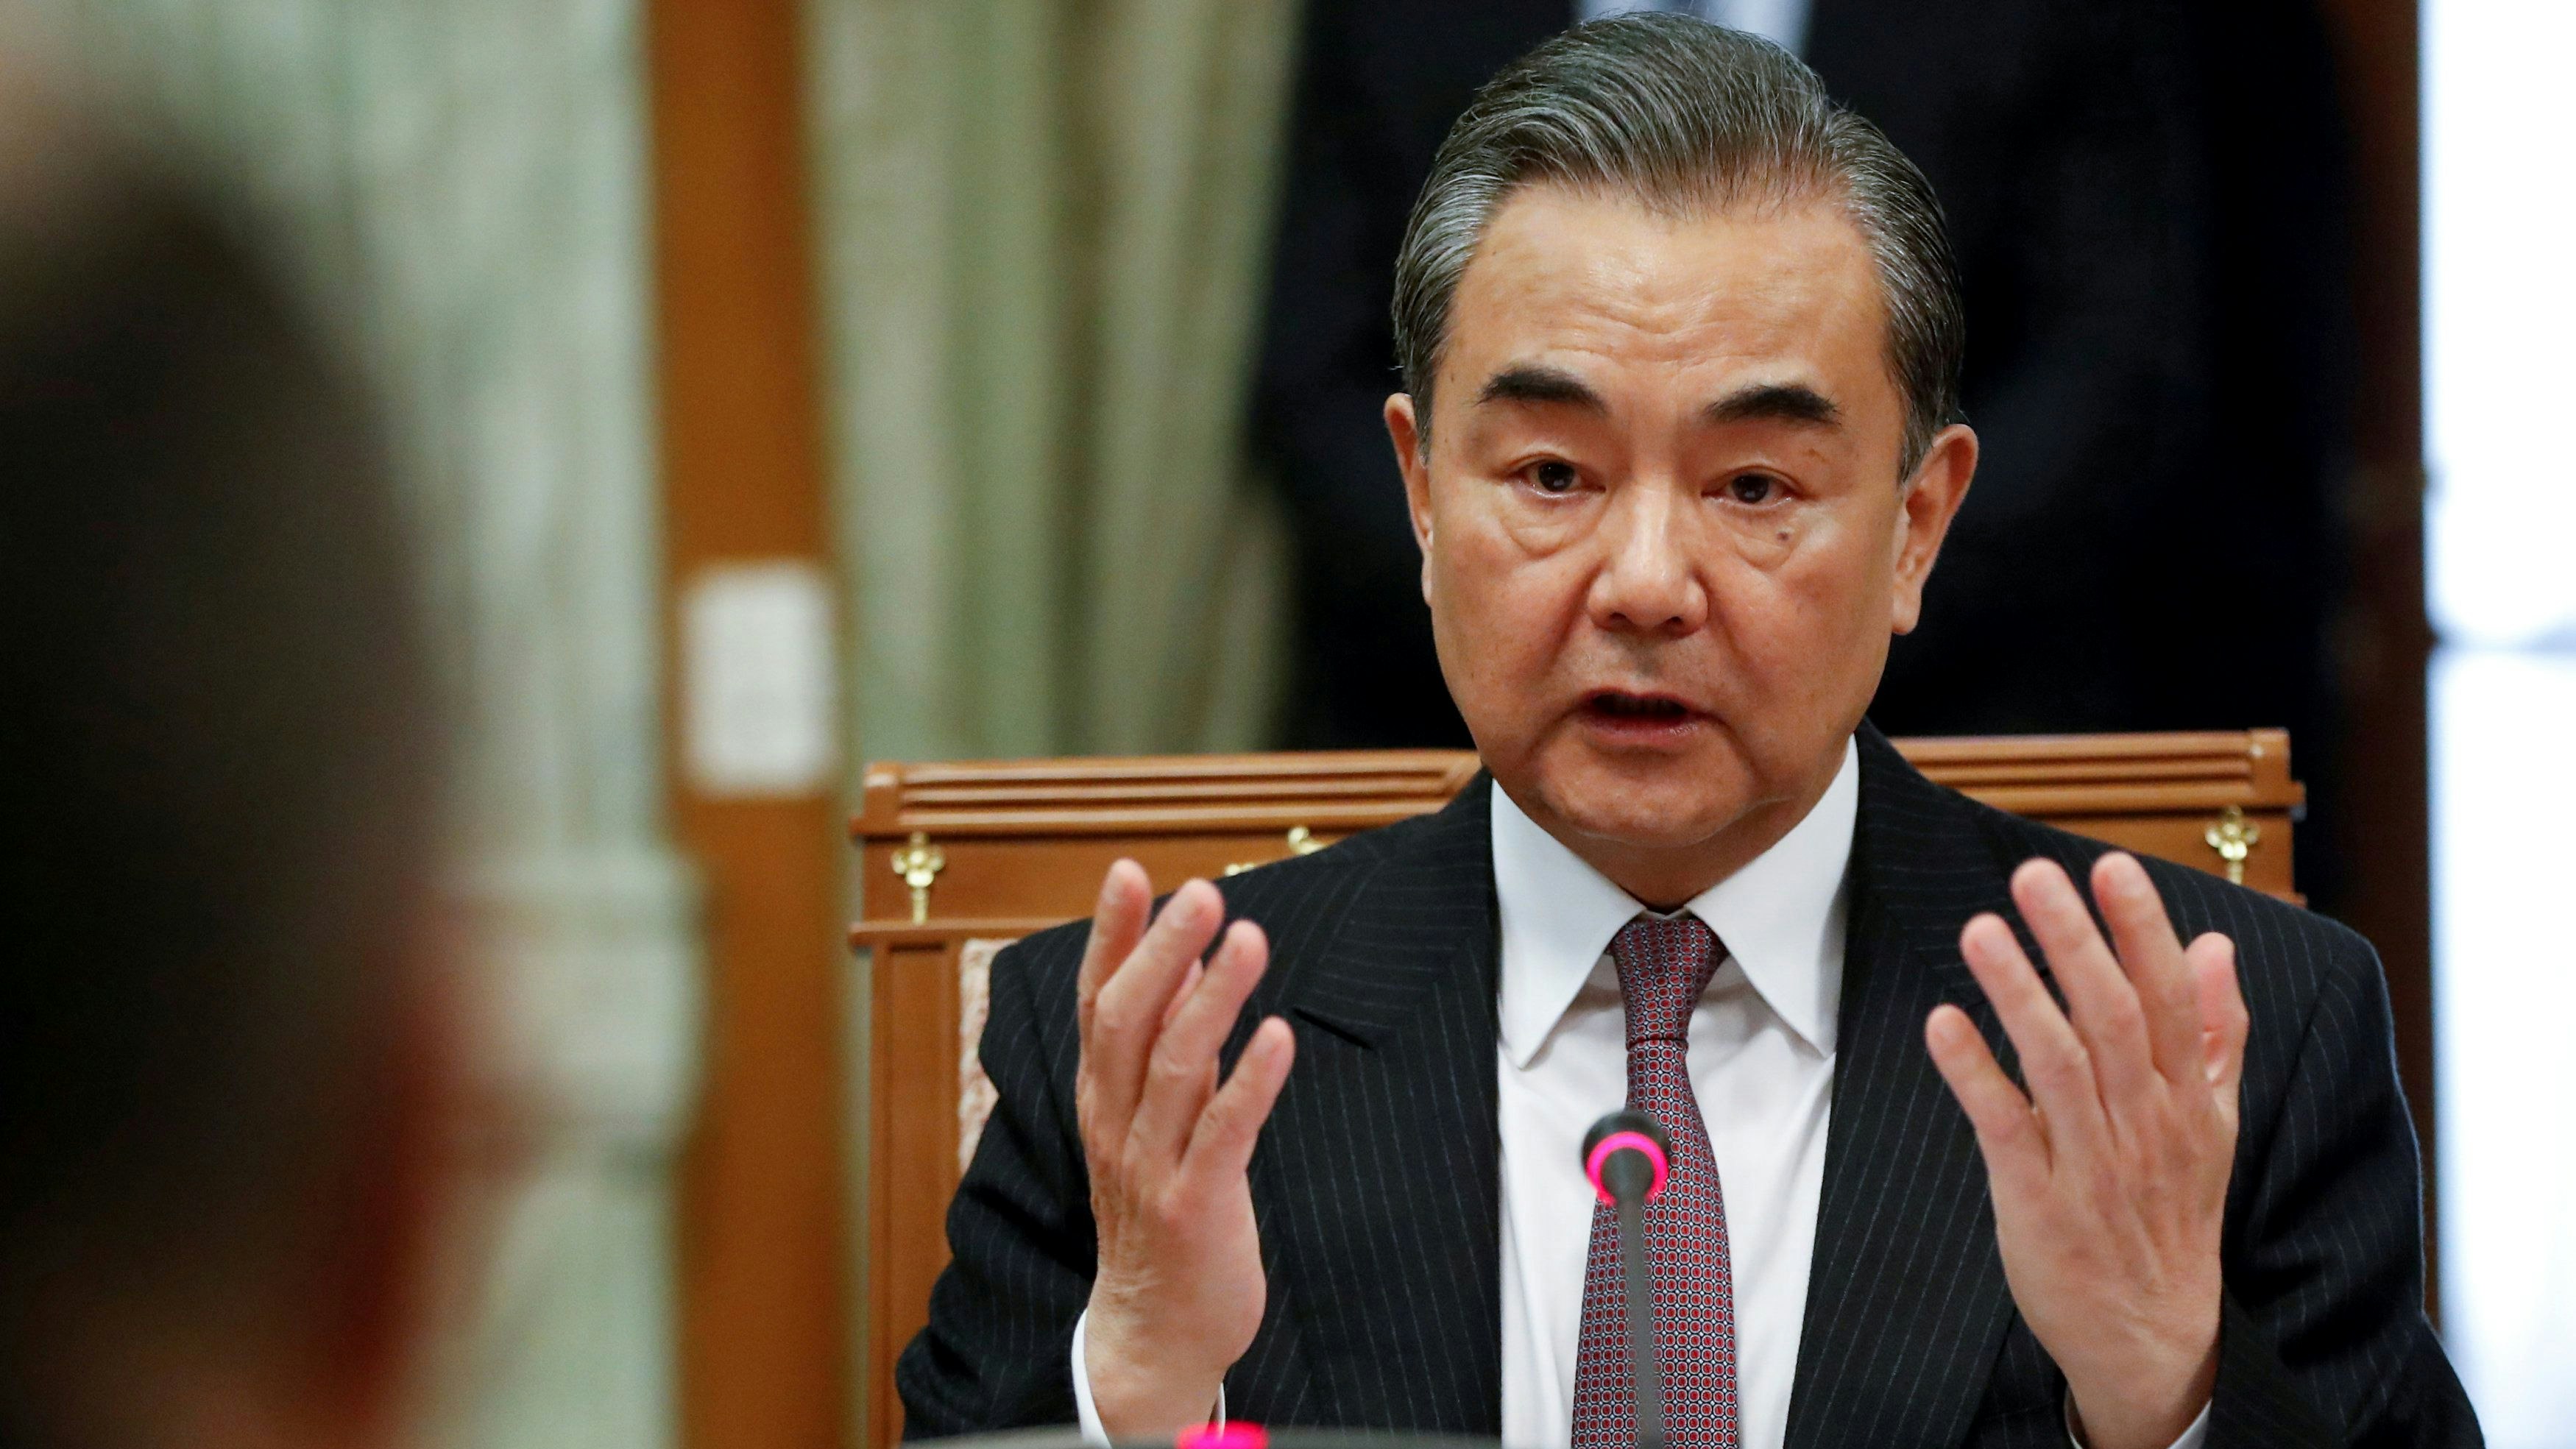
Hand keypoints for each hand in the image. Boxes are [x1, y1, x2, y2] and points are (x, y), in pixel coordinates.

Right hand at [1075, 862, 1296, 1437]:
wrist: (1154, 1336)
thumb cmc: (1162, 1217)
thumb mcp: (1152, 1124)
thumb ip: (1168, 1047)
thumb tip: (1187, 962)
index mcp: (1102, 1099)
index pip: (1097, 1002)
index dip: (1112, 937)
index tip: (1130, 872)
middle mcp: (1115, 1124)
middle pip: (1128, 1022)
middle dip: (1162, 951)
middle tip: (1201, 891)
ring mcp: (1150, 1166)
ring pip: (1172, 1068)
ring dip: (1211, 998)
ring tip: (1248, 938)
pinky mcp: (1194, 1207)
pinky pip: (1222, 1134)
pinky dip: (1249, 1082)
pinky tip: (1278, 1036)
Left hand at [1924, 854, 2248, 1448]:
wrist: (2155, 1338)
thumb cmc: (2174, 1215)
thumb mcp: (2214, 1125)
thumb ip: (2214, 1033)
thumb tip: (2217, 945)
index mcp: (2188, 1099)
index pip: (2167, 998)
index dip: (2141, 929)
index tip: (2112, 866)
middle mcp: (2145, 1124)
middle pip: (2110, 1018)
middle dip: (2074, 942)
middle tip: (2033, 876)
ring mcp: (2091, 1165)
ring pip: (2057, 1064)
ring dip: (2019, 994)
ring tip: (1982, 929)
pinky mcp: (2038, 1204)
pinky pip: (2005, 1128)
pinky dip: (1974, 1074)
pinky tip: (1943, 1023)